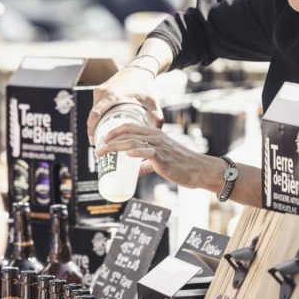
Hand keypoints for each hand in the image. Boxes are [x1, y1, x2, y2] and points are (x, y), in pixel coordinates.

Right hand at [87, 68, 163, 144]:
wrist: (140, 69)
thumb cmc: (146, 85)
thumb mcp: (152, 102)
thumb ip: (157, 117)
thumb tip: (157, 134)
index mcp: (112, 96)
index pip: (95, 115)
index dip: (91, 129)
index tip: (94, 143)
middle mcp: (102, 92)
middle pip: (92, 115)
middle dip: (93, 131)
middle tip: (99, 146)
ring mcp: (100, 90)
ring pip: (93, 111)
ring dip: (94, 124)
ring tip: (101, 139)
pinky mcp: (100, 90)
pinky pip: (96, 106)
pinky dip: (97, 117)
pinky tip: (102, 127)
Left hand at [94, 122, 209, 188]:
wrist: (199, 170)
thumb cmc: (181, 165)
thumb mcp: (161, 160)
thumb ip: (147, 164)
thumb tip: (134, 172)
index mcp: (154, 134)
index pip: (130, 126)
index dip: (114, 130)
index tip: (103, 139)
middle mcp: (155, 136)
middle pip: (127, 132)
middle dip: (109, 139)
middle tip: (99, 149)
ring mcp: (159, 146)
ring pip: (132, 142)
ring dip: (115, 146)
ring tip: (104, 152)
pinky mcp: (163, 158)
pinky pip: (148, 152)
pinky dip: (136, 153)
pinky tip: (127, 155)